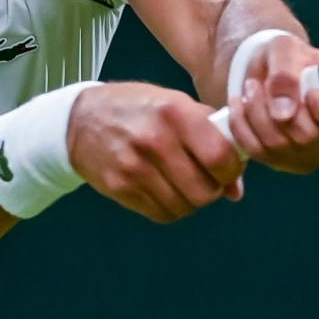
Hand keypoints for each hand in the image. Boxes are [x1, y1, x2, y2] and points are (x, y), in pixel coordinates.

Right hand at [67, 82, 245, 222]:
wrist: (81, 120)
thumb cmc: (138, 108)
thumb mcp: (176, 104)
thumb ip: (212, 138)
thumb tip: (236, 189)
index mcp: (175, 113)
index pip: (219, 157)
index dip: (231, 170)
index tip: (227, 169)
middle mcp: (155, 140)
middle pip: (204, 191)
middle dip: (212, 190)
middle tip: (206, 179)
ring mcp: (135, 167)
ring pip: (185, 207)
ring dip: (191, 200)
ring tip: (183, 182)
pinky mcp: (120, 187)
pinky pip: (162, 214)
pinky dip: (171, 208)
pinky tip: (164, 189)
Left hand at [226, 34, 318, 173]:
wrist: (268, 72)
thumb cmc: (288, 58)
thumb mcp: (287, 49)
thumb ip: (287, 72)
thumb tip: (283, 113)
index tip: (311, 93)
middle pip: (309, 138)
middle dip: (277, 106)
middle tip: (260, 82)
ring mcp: (310, 155)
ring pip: (278, 146)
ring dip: (256, 113)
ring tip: (249, 87)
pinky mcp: (283, 162)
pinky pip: (257, 152)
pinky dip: (241, 126)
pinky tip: (238, 104)